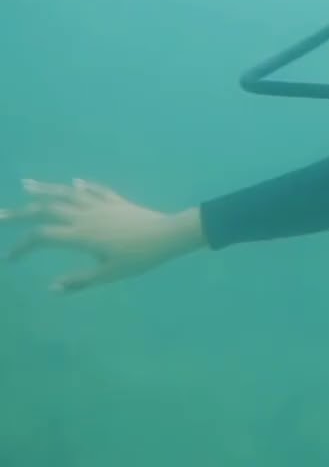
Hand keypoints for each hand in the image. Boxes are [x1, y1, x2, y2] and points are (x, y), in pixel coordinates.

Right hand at [1, 179, 203, 292]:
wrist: (168, 235)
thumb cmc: (139, 258)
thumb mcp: (109, 274)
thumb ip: (79, 281)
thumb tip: (51, 289)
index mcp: (80, 235)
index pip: (41, 236)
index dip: (21, 246)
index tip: (10, 259)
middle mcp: (85, 215)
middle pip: (46, 209)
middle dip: (20, 212)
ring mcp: (100, 204)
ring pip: (67, 193)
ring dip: (45, 189)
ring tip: (26, 184)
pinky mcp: (116, 200)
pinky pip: (95, 190)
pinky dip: (82, 186)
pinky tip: (74, 183)